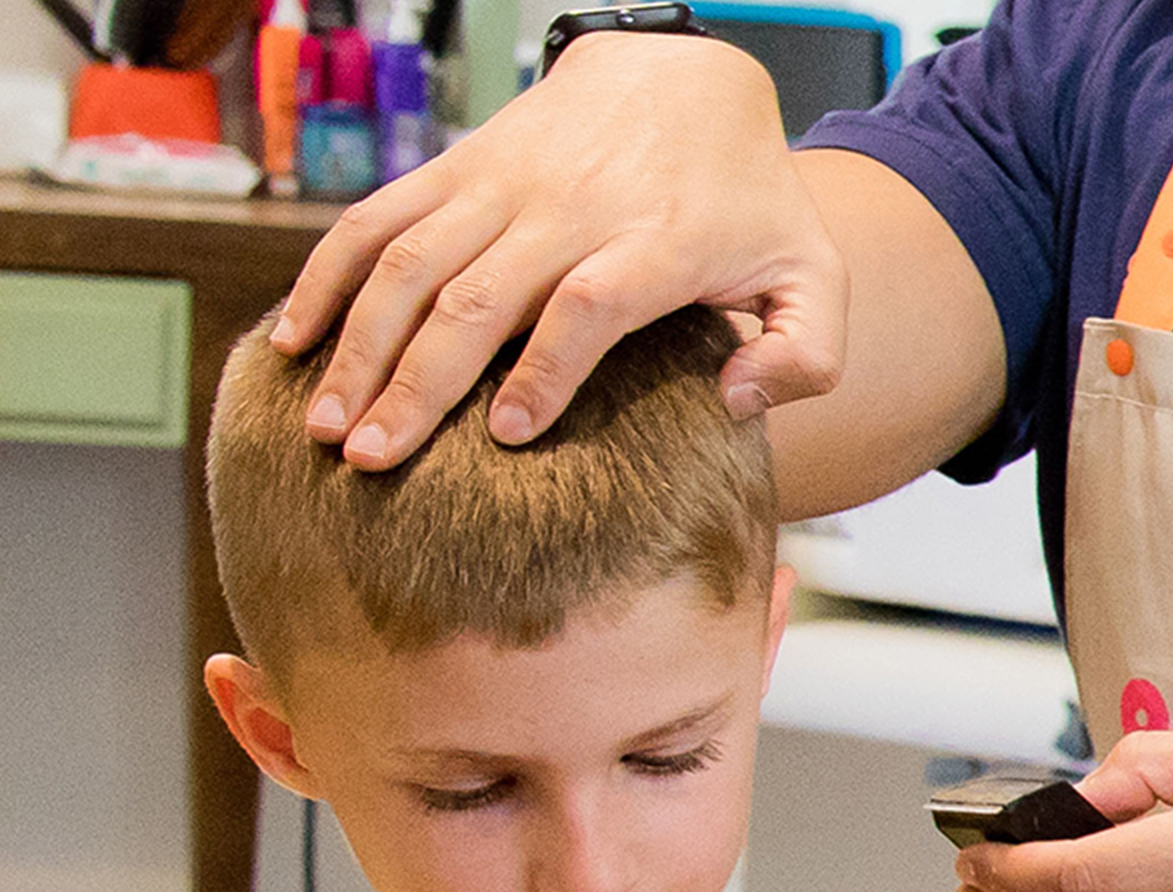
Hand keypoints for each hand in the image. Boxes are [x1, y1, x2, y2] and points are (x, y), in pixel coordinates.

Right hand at [272, 34, 846, 466]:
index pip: (591, 304)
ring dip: (358, 343)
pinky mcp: (459, 167)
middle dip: (416, 385)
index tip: (509, 438)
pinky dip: (327, 275)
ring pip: (411, 261)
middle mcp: (569, 208)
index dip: (547, 369)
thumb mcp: (811, 274)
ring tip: (322, 423)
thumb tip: (735, 400)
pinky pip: (377, 216)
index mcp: (655, 242)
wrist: (686, 79)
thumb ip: (805, 350)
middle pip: (478, 296)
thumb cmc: (745, 201)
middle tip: (371, 462)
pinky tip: (291, 339)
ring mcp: (503, 182)